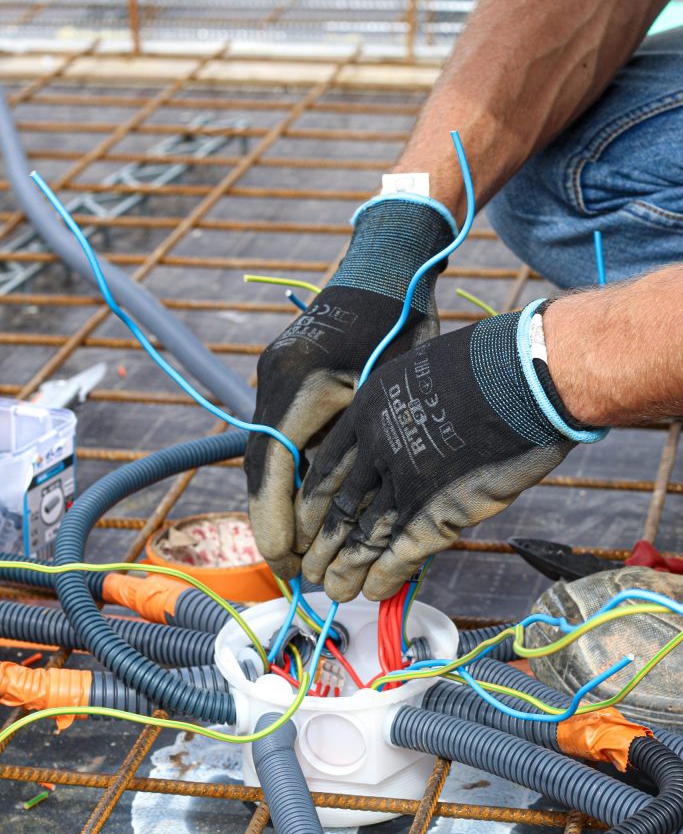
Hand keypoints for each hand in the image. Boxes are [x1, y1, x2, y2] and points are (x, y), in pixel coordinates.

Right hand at [245, 194, 456, 578]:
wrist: (388, 265)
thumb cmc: (404, 324)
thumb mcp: (390, 389)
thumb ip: (361, 445)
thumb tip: (347, 514)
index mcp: (300, 384)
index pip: (274, 464)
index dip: (275, 518)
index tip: (285, 558)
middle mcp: (275, 379)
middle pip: (260, 464)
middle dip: (271, 520)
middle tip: (288, 568)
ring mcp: (274, 374)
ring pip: (267, 452)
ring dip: (277, 500)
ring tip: (295, 548)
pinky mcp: (283, 374)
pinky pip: (279, 434)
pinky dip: (288, 473)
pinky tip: (303, 506)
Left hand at [294, 301, 606, 600]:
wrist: (526, 374)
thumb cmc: (486, 364)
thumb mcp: (419, 372)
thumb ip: (399, 410)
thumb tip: (393, 437)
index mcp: (367, 411)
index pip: (324, 470)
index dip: (312, 506)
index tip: (304, 526)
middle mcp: (377, 448)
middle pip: (336, 508)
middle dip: (321, 545)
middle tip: (311, 569)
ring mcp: (405, 481)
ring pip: (362, 537)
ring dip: (346, 569)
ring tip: (335, 591)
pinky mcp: (437, 510)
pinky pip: (400, 552)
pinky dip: (385, 576)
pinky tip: (373, 591)